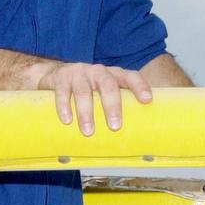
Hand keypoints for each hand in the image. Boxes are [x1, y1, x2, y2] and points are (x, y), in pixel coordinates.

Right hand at [31, 61, 152, 135]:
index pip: (130, 76)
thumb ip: (119, 104)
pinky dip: (64, 106)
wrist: (57, 74)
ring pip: (84, 90)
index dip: (139, 86)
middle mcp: (98, 71)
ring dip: (86, 112)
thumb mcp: (105, 91)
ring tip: (88, 131)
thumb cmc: (89, 89)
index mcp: (113, 74)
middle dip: (112, 105)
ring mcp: (79, 73)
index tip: (147, 100)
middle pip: (108, 85)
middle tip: (115, 126)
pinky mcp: (61, 77)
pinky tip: (67, 120)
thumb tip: (139, 132)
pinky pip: (63, 92)